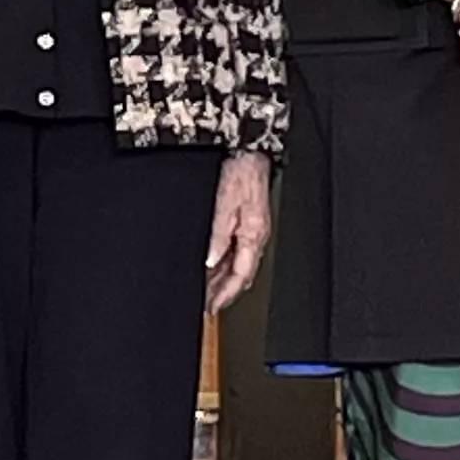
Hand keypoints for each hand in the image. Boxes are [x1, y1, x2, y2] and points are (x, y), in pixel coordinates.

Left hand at [204, 149, 272, 311]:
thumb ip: (218, 236)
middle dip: (224, 291)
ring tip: (205, 290)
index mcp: (254, 236)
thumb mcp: (224, 206)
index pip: (241, 276)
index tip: (212, 307)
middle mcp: (255, 236)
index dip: (226, 294)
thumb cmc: (240, 174)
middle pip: (240, 274)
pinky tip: (211, 266)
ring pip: (237, 264)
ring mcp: (251, 229)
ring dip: (222, 279)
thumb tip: (210, 261)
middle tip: (206, 304)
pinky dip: (223, 263)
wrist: (247, 152)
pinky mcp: (245, 222)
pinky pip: (235, 250)